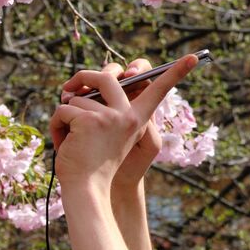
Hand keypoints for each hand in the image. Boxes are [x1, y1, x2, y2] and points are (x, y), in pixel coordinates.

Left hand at [49, 56, 197, 191]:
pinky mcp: (90, 120)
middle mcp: (129, 116)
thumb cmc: (93, 165)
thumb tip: (81, 89)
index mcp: (138, 119)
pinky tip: (61, 142)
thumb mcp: (105, 135)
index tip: (193, 58)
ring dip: (65, 114)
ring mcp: (111, 117)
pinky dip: (56, 124)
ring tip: (67, 137)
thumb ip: (104, 110)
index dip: (176, 73)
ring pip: (77, 97)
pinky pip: (64, 109)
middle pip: (109, 75)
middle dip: (83, 76)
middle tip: (69, 88)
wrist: (86, 190)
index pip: (159, 91)